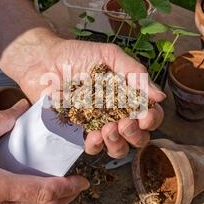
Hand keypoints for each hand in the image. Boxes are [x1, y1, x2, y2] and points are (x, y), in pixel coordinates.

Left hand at [0, 29, 165, 157]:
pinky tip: (92, 135)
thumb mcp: (110, 56)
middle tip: (125, 123)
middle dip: (136, 134)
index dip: (152, 119)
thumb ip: (135, 73)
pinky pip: (92, 148)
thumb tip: (160, 96)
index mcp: (128, 96)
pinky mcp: (78, 132)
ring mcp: (98, 125)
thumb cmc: (77, 55)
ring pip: (118, 148)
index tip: (145, 116)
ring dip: (118, 144)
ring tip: (108, 130)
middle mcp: (117, 114)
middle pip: (138, 137)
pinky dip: (96, 146)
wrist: (43, 60)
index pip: (149, 115)